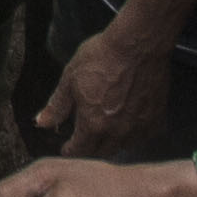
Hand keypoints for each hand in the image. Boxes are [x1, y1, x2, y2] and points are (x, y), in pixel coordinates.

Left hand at [41, 19, 171, 157]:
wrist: (137, 45)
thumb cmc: (101, 57)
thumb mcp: (70, 78)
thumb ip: (57, 105)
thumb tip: (41, 123)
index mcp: (93, 124)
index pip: (79, 150)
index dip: (70, 151)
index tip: (67, 149)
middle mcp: (116, 132)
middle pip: (101, 152)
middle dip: (90, 150)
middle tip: (84, 143)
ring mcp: (138, 127)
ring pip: (123, 147)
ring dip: (112, 144)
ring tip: (106, 136)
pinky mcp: (156, 118)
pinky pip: (144, 137)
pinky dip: (135, 136)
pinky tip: (130, 127)